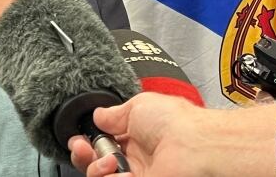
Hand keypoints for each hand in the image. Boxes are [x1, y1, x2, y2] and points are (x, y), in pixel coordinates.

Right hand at [67, 93, 209, 176]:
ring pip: (99, 176)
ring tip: (111, 160)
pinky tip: (121, 171)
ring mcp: (137, 175)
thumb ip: (114, 114)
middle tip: (82, 147)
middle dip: (83, 154)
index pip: (102, 143)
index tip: (80, 137)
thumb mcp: (138, 106)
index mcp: (136, 136)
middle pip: (95, 163)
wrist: (194, 146)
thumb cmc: (175, 122)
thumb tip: (98, 115)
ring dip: (96, 167)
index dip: (87, 141)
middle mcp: (135, 159)